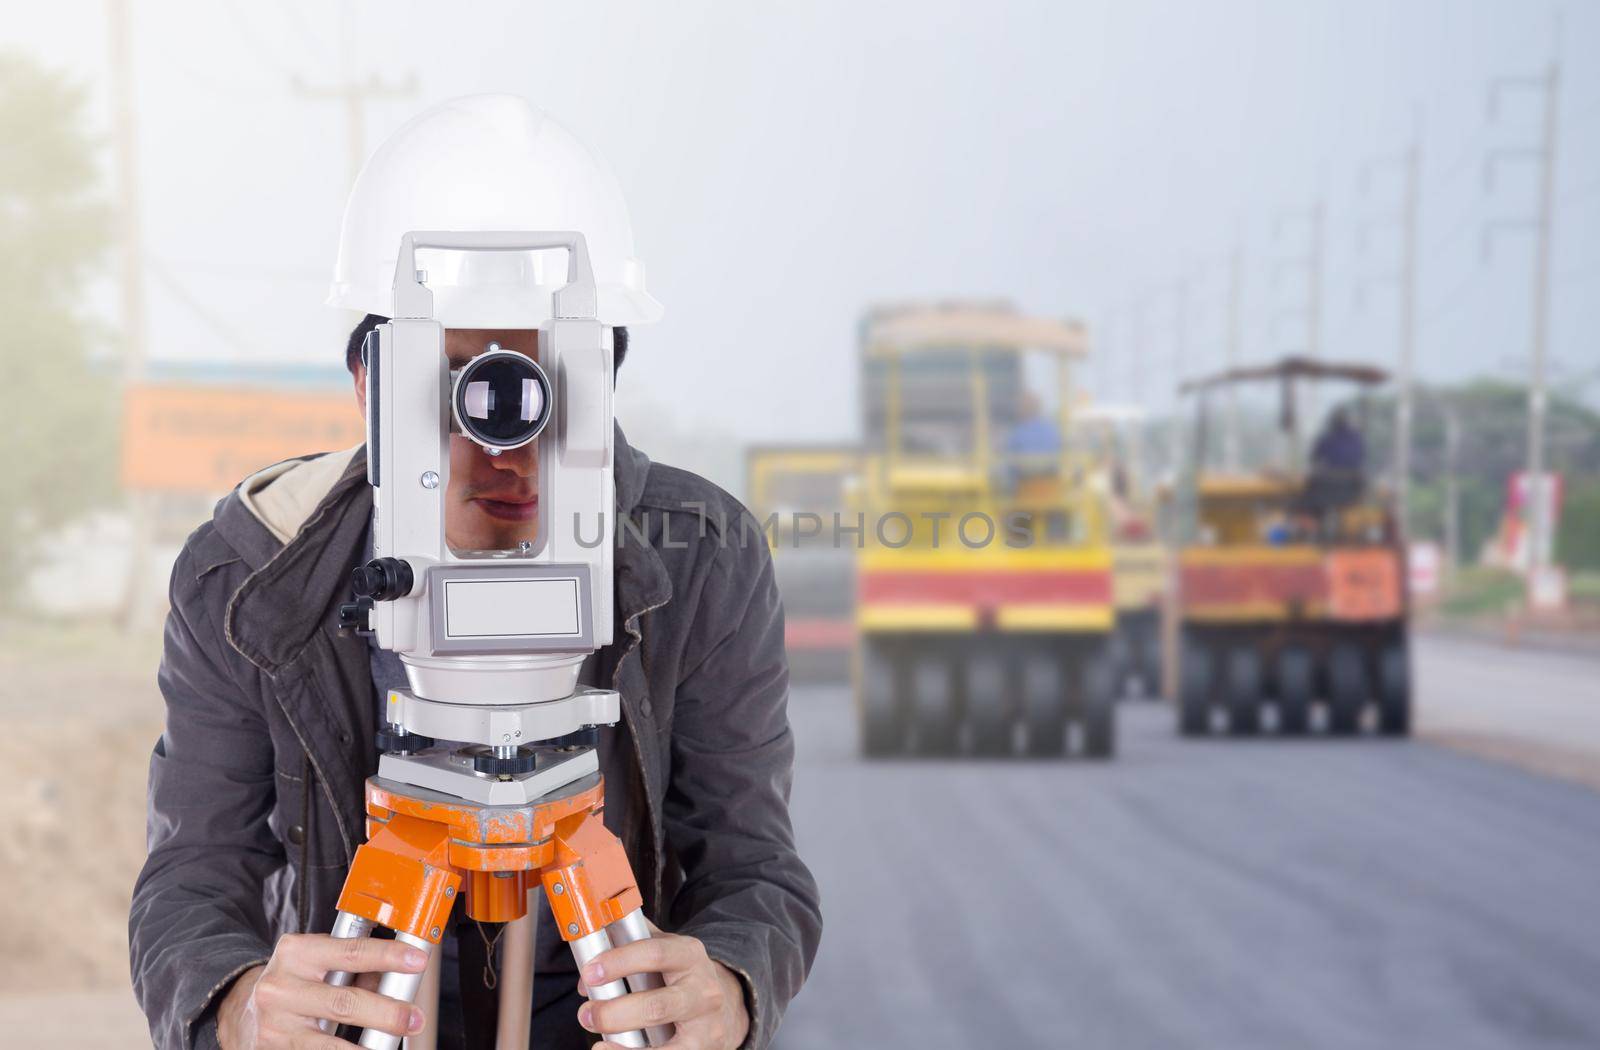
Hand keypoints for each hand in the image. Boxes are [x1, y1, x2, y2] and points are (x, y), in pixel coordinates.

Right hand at [217, 934, 428, 1048]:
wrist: (241, 1009)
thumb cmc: (291, 980)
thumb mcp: (315, 961)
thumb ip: (353, 966)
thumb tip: (396, 977)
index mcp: (296, 952)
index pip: (351, 951)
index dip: (388, 956)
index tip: (417, 961)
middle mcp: (281, 987)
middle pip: (345, 1002)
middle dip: (387, 1013)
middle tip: (414, 1019)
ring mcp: (275, 1023)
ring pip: (330, 1041)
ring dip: (368, 1049)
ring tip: (392, 1045)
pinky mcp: (272, 1049)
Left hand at [577, 929, 749, 1048]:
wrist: (724, 1006)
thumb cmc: (683, 978)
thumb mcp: (666, 953)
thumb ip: (628, 950)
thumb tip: (587, 977)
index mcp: (689, 955)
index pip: (654, 953)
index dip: (619, 962)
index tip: (590, 972)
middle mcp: (702, 988)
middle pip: (655, 1004)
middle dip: (613, 1013)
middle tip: (586, 1014)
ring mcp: (705, 1022)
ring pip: (662, 1037)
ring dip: (622, 1042)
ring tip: (598, 1043)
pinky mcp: (703, 1048)